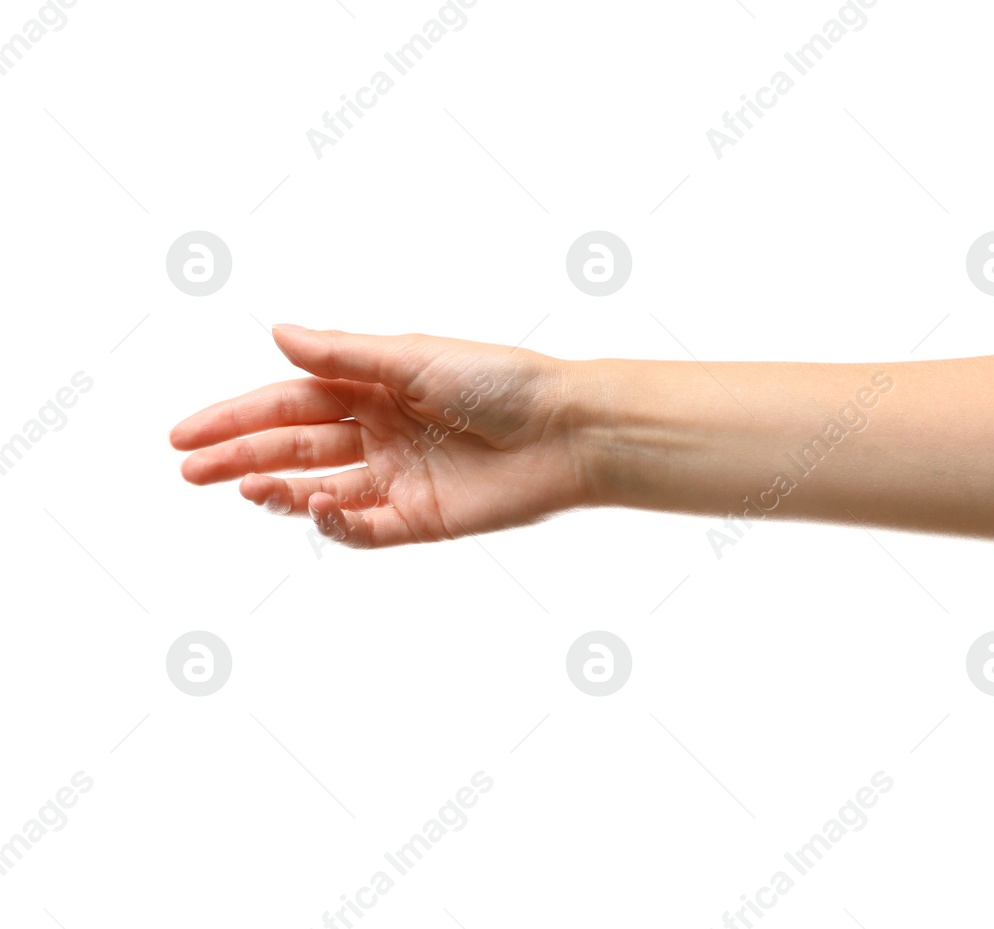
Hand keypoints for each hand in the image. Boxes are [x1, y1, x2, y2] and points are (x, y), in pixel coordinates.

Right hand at [170, 326, 588, 547]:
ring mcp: (398, 478)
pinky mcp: (421, 518)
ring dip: (278, 492)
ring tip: (246, 488)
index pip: (289, 404)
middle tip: (188, 471)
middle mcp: (380, 432)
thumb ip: (345, 354)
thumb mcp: (415, 358)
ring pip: (319, 491)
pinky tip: (317, 507)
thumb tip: (277, 333)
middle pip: (293, 449)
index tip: (184, 436)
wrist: (568, 432)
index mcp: (375, 387)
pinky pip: (363, 529)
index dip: (236, 418)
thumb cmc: (503, 381)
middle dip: (238, 459)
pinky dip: (334, 523)